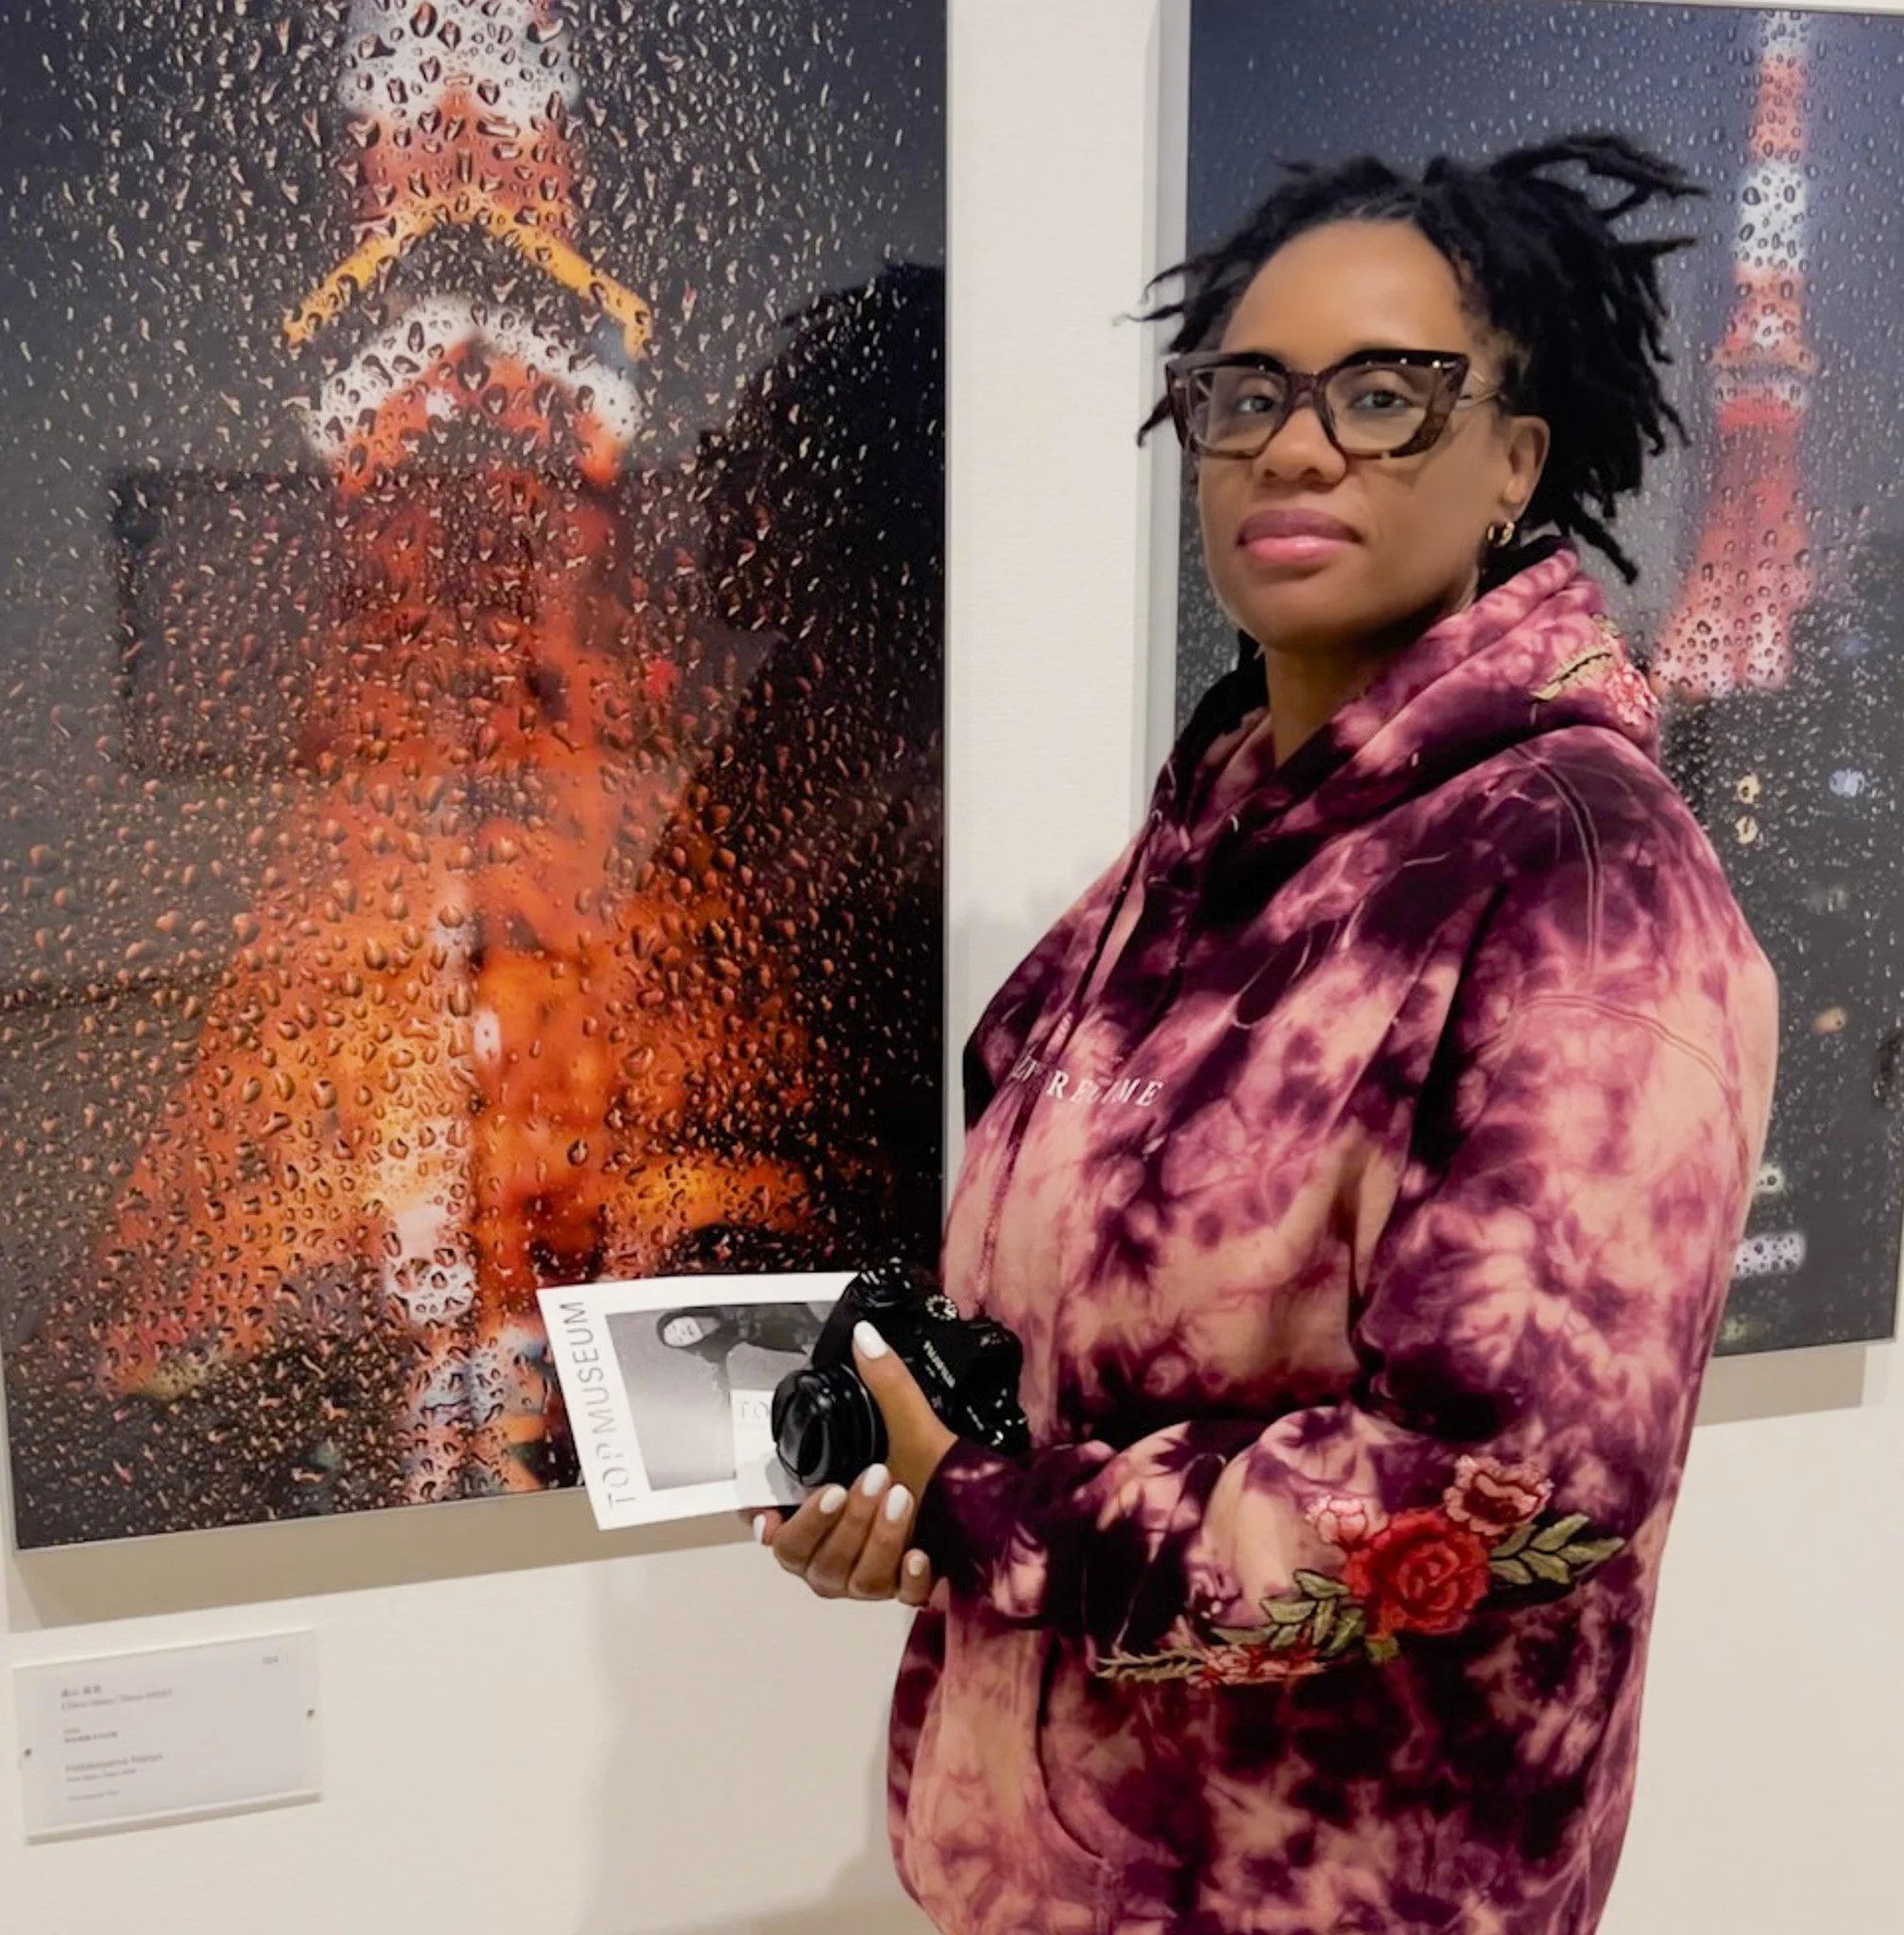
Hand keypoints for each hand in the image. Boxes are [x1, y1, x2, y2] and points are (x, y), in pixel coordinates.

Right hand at [751, 1320, 955, 1603]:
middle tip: (869, 1478)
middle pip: (806, 1559)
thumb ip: (883, 1382)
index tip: (769, 1514)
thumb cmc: (939, 1471)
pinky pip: (895, 1597)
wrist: (992, 1506)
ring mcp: (872, 1579)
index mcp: (829, 1519)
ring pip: (849, 1577)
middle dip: (834, 1520)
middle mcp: (841, 1556)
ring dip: (874, 1535)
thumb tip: (864, 1336)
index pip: (779, 1536)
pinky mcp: (908, 1592)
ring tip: (902, 1496)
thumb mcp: (909, 1423)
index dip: (767, 1528)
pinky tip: (920, 1554)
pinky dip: (905, 1576)